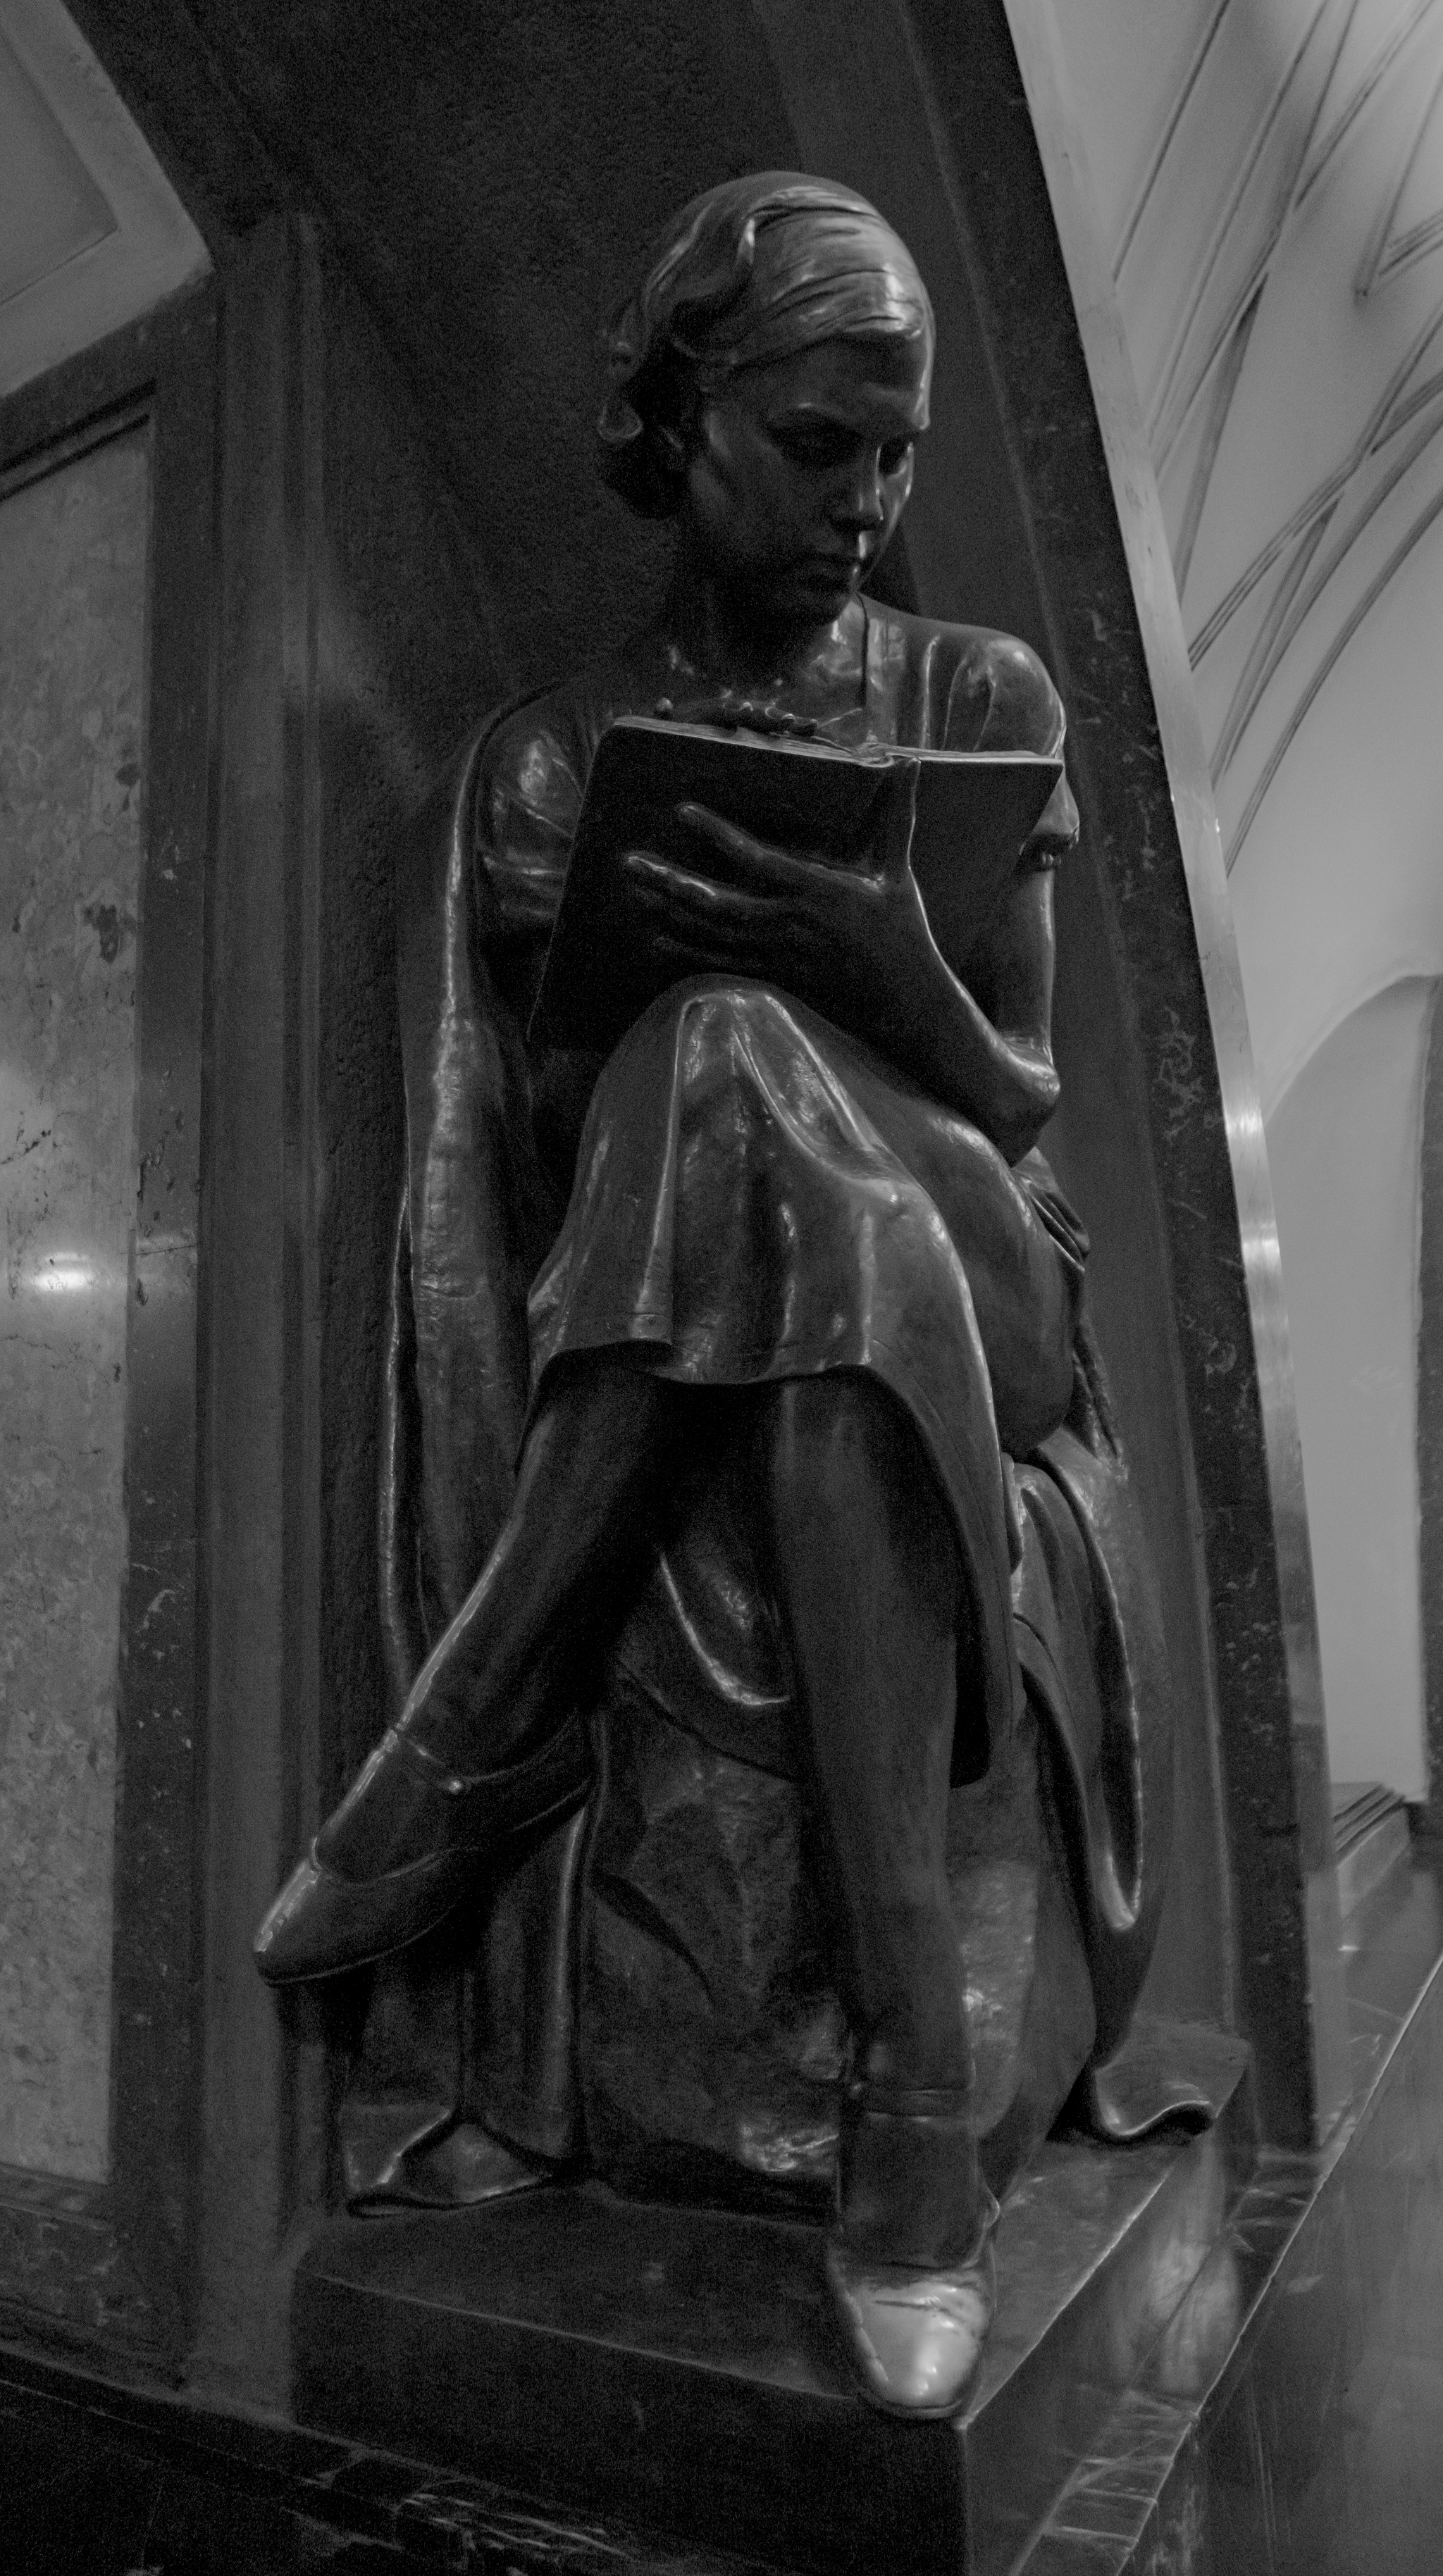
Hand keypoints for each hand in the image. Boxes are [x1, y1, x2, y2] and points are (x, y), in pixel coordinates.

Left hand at [618, 763, 931, 1026]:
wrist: (903, 1003)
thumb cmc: (903, 933)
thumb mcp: (898, 872)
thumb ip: (897, 815)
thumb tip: (909, 760)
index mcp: (816, 891)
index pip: (756, 859)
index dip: (717, 835)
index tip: (682, 811)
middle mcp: (787, 923)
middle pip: (714, 902)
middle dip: (668, 881)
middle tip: (628, 862)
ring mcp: (776, 955)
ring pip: (709, 933)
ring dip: (668, 912)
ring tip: (634, 890)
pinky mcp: (773, 977)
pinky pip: (720, 964)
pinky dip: (686, 952)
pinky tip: (657, 940)